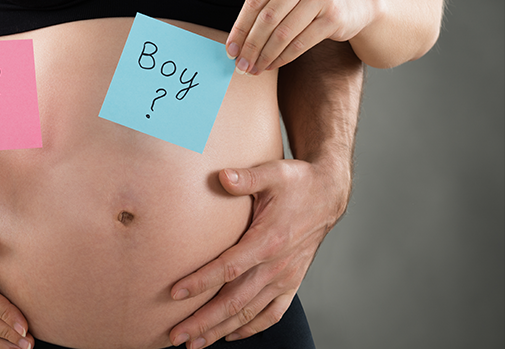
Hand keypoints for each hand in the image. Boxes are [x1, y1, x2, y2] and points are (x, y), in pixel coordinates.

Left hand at [169, 159, 349, 347]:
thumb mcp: (274, 173)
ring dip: (220, 331)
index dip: (200, 282)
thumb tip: (223, 176)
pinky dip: (250, 328)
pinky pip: (271, 315)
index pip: (228, 268)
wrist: (329, 195)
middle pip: (234, 302)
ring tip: (194, 344)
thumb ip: (246, 177)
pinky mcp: (291, 283)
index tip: (175, 293)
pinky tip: (230, 335)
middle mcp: (277, 266)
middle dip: (203, 321)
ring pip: (248, 313)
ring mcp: (285, 278)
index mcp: (268, 241)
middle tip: (176, 335)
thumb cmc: (297, 183)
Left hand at [227, 0, 374, 74]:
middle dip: (250, 46)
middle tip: (240, 65)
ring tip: (254, 69)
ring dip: (265, 55)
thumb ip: (265, 9)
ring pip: (283, 33)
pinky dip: (282, 58)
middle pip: (267, 19)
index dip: (239, 29)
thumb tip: (235, 45)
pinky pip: (300, 43)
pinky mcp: (333, 17)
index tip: (230, 50)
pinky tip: (272, 65)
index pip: (254, 2)